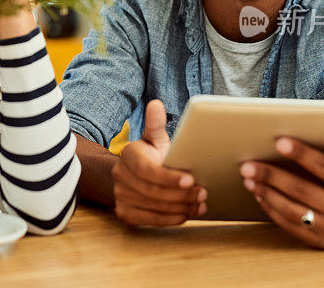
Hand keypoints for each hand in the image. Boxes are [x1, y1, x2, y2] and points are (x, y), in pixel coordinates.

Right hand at [112, 100, 206, 225]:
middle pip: (154, 191)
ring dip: (181, 207)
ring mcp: (120, 196)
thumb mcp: (153, 138)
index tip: (191, 179)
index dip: (170, 177)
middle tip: (203, 193)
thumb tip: (156, 104)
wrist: (129, 175)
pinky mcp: (125, 213)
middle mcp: (120, 176)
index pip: (148, 171)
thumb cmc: (149, 155)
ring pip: (155, 207)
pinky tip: (186, 214)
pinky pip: (151, 220)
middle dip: (181, 194)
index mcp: (128, 155)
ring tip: (200, 203)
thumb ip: (155, 124)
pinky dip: (171, 219)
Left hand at [240, 119, 323, 248]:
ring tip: (248, 178)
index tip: (278, 141)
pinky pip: (290, 226)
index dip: (302, 154)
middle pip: (302, 190)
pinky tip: (258, 194)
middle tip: (246, 164)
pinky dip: (271, 209)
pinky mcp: (320, 242)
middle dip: (271, 176)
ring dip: (266, 193)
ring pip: (292, 210)